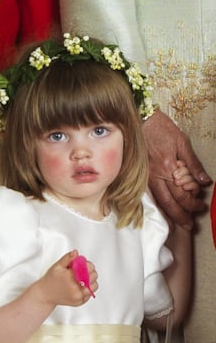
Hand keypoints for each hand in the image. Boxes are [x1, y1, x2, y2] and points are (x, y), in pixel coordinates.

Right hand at [38, 250, 97, 306]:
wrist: (46, 294)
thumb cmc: (51, 280)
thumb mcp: (57, 266)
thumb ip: (67, 258)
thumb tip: (76, 252)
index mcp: (71, 277)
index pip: (89, 268)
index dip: (88, 264)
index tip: (84, 264)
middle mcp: (76, 288)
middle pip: (93, 276)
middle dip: (90, 271)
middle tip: (83, 270)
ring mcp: (78, 296)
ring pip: (94, 286)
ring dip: (91, 280)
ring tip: (83, 278)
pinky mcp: (80, 302)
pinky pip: (90, 294)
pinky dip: (88, 288)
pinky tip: (81, 285)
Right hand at [142, 109, 211, 228]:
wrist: (139, 118)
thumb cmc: (160, 128)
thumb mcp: (182, 142)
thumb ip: (193, 164)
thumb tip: (205, 181)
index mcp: (168, 167)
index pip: (183, 193)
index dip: (193, 203)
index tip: (201, 206)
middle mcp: (155, 174)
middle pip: (170, 202)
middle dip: (182, 215)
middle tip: (190, 224)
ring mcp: (144, 175)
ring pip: (157, 201)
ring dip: (169, 214)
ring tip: (177, 223)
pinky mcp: (138, 174)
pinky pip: (147, 194)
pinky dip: (155, 206)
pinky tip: (159, 212)